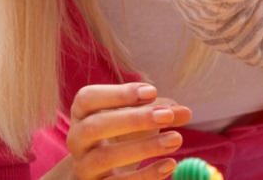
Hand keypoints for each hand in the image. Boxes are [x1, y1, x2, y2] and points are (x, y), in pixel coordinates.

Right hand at [66, 83, 190, 179]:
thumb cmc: (122, 133)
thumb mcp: (139, 117)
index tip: (152, 92)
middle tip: (168, 116)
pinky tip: (169, 165)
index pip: (87, 98)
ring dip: (144, 147)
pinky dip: (145, 175)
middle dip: (134, 119)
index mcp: (82, 112)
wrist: (101, 171)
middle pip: (95, 127)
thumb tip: (186, 112)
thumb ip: (162, 110)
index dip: (118, 94)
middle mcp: (76, 138)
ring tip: (176, 139)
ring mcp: (83, 165)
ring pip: (104, 157)